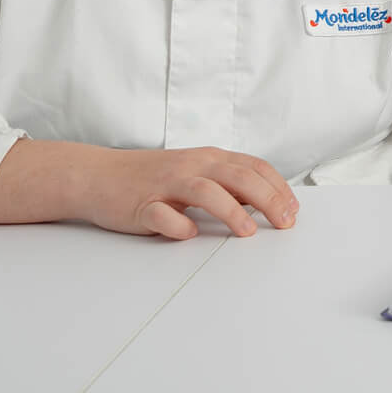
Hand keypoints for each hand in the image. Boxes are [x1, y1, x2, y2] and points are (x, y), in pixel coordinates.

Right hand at [75, 146, 299, 239]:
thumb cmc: (152, 178)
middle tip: (285, 222)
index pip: (253, 167)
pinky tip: (189, 234)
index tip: (294, 209)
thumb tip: (265, 202)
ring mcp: (165, 184)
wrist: (97, 175)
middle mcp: (191, 166)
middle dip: (267, 199)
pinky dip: (178, 224)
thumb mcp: (195, 173)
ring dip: (230, 211)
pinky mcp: (141, 204)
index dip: (278, 187)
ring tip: (248, 232)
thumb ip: (227, 183)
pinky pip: (162, 214)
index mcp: (208, 158)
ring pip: (205, 190)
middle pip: (237, 176)